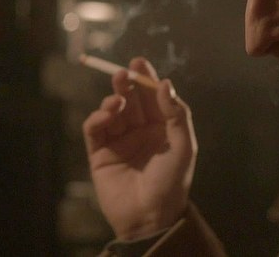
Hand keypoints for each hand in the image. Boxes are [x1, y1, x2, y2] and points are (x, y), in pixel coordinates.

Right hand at [82, 57, 196, 239]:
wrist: (150, 217)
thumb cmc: (172, 182)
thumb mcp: (183, 145)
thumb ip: (177, 114)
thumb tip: (165, 84)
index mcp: (161, 128)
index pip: (152, 97)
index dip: (145, 78)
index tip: (139, 62)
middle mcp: (139, 131)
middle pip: (130, 99)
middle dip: (126, 83)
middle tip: (123, 73)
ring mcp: (119, 141)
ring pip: (111, 110)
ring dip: (112, 100)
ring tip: (116, 101)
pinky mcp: (99, 153)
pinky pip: (95, 129)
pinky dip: (97, 117)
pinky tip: (106, 114)